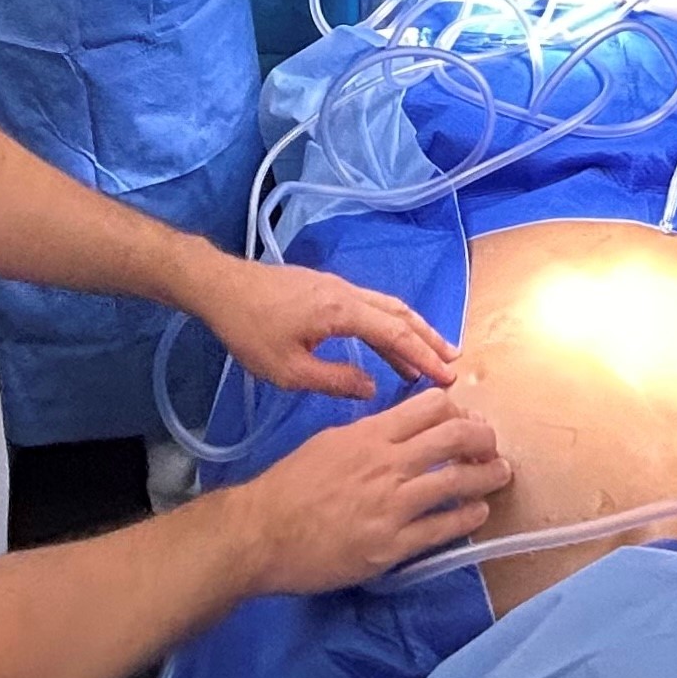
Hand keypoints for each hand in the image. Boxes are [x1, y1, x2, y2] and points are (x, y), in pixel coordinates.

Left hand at [190, 257, 459, 402]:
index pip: (396, 332)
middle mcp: (348, 293)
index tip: (448, 377)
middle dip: (429, 339)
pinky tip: (389, 345)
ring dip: (412, 330)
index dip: (424, 356)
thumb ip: (335, 380)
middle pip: (400, 313)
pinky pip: (371, 307)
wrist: (222, 289)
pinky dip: (390, 326)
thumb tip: (373, 389)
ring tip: (431, 357)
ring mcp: (338, 288)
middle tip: (454, 364)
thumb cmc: (251, 331)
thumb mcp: (289, 370)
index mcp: (343, 311)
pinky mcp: (326, 290)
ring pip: (387, 307)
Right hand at [224, 391, 508, 595]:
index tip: (468, 421)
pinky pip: (443, 528)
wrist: (262, 532)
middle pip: (455, 438)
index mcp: (371, 434)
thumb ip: (370, 434)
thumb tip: (401, 430)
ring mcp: (392, 506)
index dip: (460, 411)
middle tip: (493, 446)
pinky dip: (468, 517)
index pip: (432, 407)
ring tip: (500, 475)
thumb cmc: (289, 485)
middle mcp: (387, 464)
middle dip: (484, 439)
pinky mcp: (391, 546)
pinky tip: (478, 513)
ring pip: (457, 482)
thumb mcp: (330, 441)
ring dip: (487, 477)